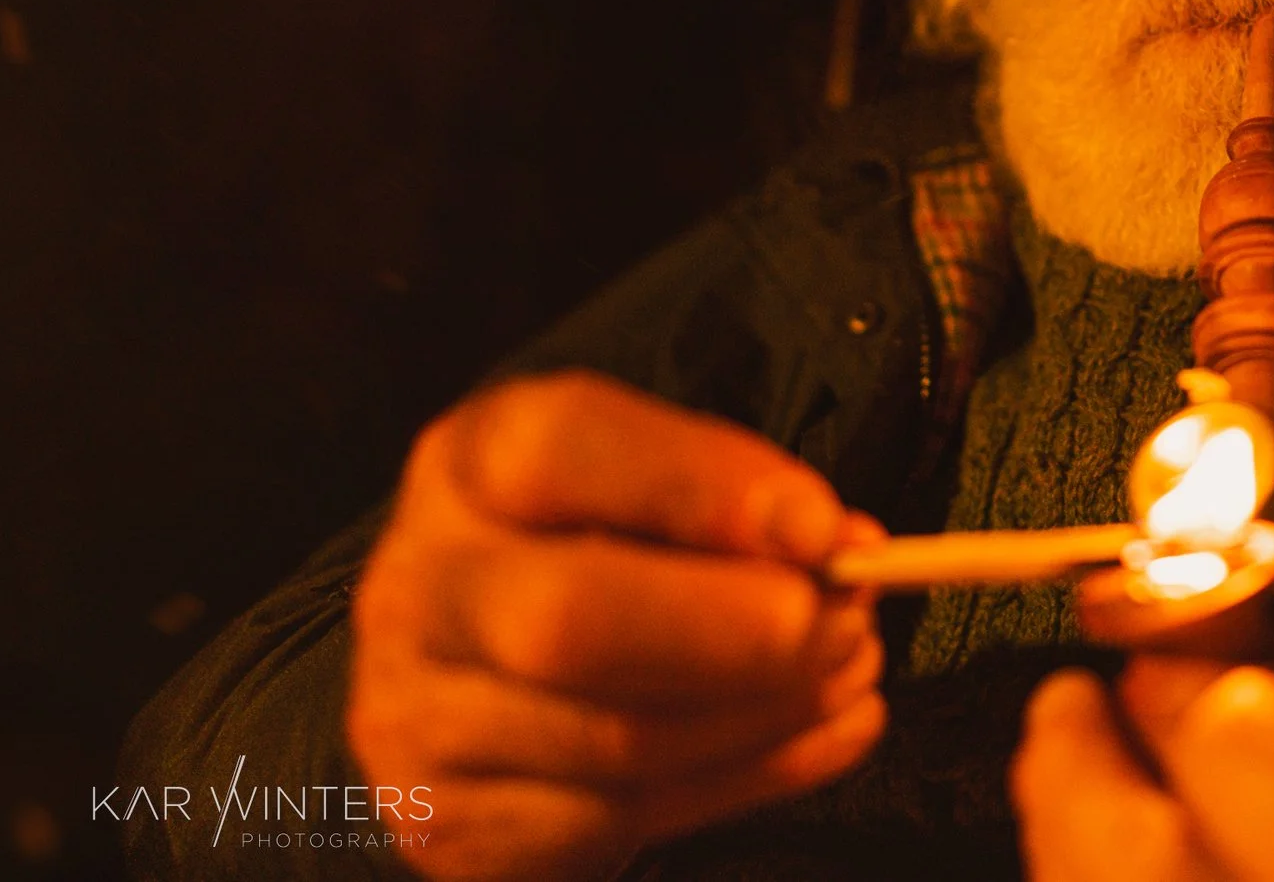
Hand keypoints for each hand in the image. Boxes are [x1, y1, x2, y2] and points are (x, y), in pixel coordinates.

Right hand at [347, 371, 887, 881]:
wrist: (455, 676)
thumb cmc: (576, 551)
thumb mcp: (634, 483)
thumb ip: (726, 498)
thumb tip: (841, 547)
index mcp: (471, 465)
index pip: (563, 451)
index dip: (702, 489)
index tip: (816, 529)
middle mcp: (424, 586)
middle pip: (569, 619)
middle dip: (736, 630)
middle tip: (843, 621)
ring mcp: (422, 717)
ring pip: (617, 738)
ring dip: (770, 710)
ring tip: (850, 670)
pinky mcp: (455, 824)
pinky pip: (626, 817)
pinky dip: (756, 775)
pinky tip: (821, 734)